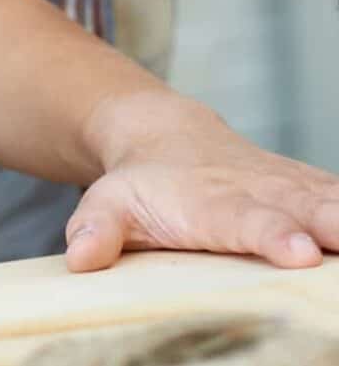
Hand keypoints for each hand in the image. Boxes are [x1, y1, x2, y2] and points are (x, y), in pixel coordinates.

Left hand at [65, 93, 338, 270]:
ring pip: (330, 198)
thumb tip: (81, 259)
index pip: (247, 221)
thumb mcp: (106, 202)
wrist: (163, 137)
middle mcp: (256, 190)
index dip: (274, 235)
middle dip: (332, 224)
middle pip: (304, 208)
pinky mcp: (308, 188)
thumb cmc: (139, 184)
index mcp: (210, 204)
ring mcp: (287, 187)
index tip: (301, 251)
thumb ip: (96, 230)